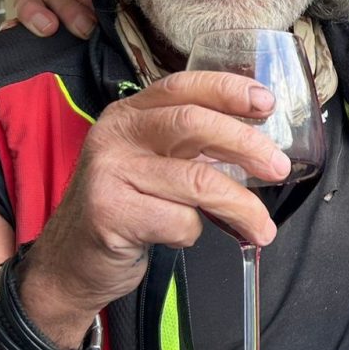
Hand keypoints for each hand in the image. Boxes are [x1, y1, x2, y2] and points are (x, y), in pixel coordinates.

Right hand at [18, 71, 291, 339]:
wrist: (70, 262)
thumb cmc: (124, 209)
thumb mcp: (151, 163)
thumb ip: (190, 146)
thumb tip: (257, 143)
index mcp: (130, 114)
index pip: (183, 87)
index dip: (228, 90)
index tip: (266, 103)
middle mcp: (117, 135)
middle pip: (194, 124)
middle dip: (246, 145)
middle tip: (279, 167)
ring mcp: (110, 172)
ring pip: (196, 181)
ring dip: (240, 207)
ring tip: (262, 228)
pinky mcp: (111, 213)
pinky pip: (178, 220)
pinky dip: (192, 233)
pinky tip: (178, 235)